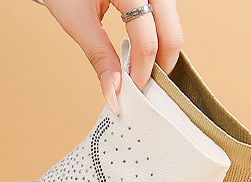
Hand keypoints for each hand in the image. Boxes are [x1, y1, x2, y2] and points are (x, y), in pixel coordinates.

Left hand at [41, 0, 183, 110]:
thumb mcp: (77, 21)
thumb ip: (99, 55)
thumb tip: (114, 91)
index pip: (147, 40)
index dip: (142, 71)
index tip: (133, 91)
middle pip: (171, 35)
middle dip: (159, 67)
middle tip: (141, 86)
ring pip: (172, 28)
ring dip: (160, 54)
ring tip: (139, 71)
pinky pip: (166, 20)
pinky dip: (157, 40)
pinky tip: (141, 54)